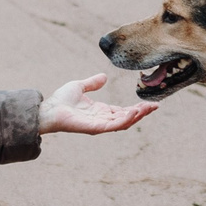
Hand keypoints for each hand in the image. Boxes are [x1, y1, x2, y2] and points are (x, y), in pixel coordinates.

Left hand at [40, 73, 155, 135]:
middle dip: (142, 112)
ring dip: (137, 116)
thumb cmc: (61, 100)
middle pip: (127, 117)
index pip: (123, 111)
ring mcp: (100, 125)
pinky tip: (134, 112)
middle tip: (156, 106)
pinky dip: (125, 119)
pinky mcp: (95, 128)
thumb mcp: (80, 86)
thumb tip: (104, 77)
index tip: (150, 103)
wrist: (49, 109)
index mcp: (101, 111)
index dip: (137, 108)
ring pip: (123, 122)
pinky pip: (113, 125)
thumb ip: (92, 83)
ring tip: (149, 108)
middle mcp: (103, 119)